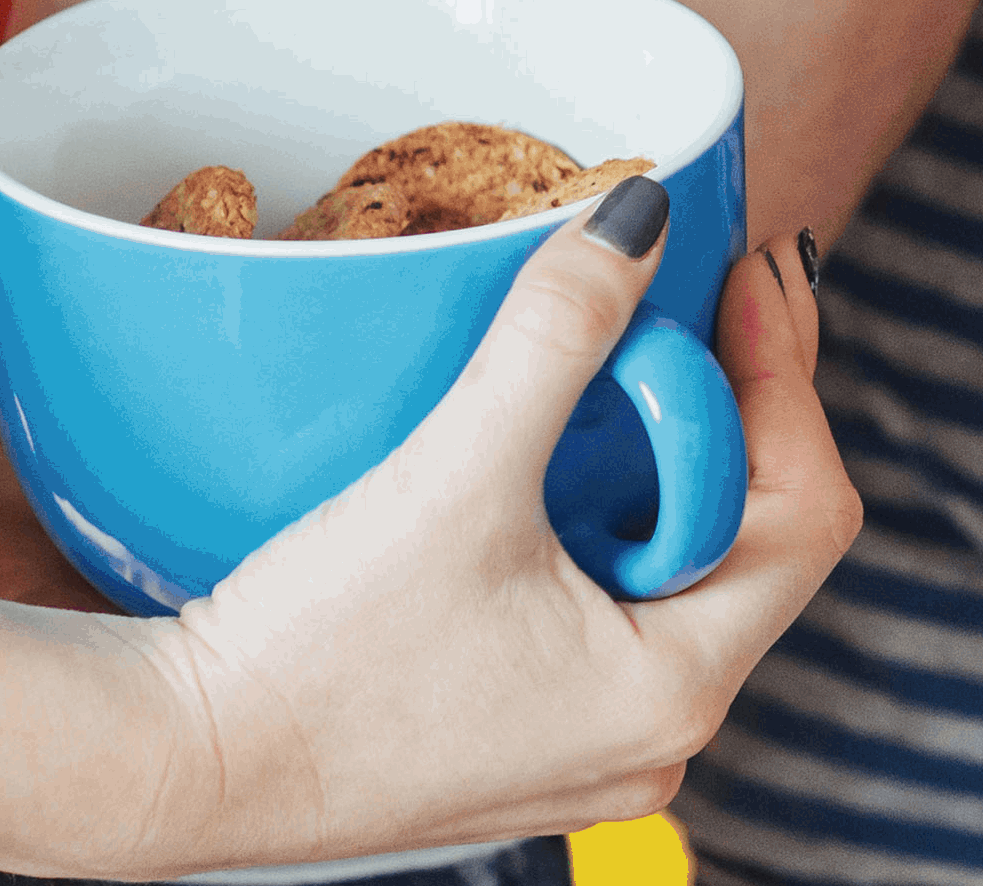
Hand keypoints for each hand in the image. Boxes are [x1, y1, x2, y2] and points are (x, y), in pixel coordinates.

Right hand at [109, 211, 855, 873]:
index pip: (807, 509)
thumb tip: (639, 216)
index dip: (788, 376)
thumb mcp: (454, 472)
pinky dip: (597, 514)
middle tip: (701, 289)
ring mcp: (585, 740)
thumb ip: (558, 334)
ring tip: (628, 352)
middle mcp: (654, 734)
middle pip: (752, 535)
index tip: (745, 270)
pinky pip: (605, 602)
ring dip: (658, 459)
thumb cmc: (312, 656)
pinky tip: (548, 451)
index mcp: (676, 688)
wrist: (175, 766)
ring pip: (675, 568)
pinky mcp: (518, 728)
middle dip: (731, 406)